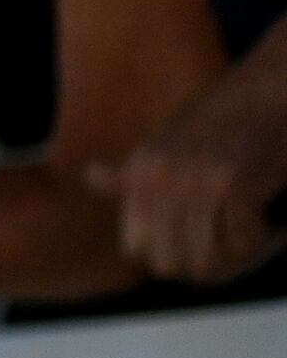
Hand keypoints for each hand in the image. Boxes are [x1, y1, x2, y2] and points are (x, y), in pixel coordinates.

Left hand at [99, 58, 286, 284]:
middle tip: (236, 249)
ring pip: (207, 260)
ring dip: (238, 259)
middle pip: (170, 263)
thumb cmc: (223, 119)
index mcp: (141, 169)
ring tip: (257, 238)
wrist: (270, 91)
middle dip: (205, 266)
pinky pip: (242, 244)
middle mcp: (160, 175)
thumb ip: (132, 170)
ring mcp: (196, 180)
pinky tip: (274, 225)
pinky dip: (263, 244)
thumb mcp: (165, 141)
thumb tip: (89, 176)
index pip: (137, 246)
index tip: (200, 245)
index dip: (172, 255)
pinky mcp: (235, 185)